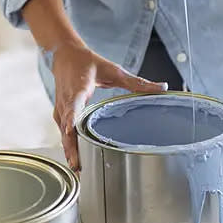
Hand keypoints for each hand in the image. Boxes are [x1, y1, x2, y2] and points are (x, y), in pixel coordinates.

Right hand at [50, 42, 167, 170]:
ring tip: (78, 168)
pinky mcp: (60, 114)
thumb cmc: (87, 62)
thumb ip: (137, 82)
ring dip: (69, 149)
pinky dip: (68, 145)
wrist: (64, 55)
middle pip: (67, 127)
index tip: (71, 130)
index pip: (74, 105)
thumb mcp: (113, 70)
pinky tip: (74, 159)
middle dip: (71, 146)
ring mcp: (61, 108)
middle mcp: (67, 101)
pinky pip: (63, 132)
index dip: (72, 119)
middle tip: (78, 165)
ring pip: (63, 132)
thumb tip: (162, 87)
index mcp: (79, 88)